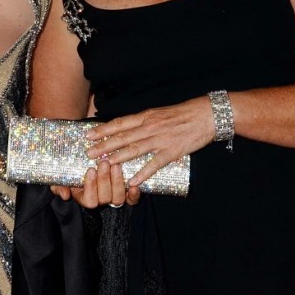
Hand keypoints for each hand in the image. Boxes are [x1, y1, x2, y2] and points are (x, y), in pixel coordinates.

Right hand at [50, 160, 140, 208]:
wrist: (88, 163)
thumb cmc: (72, 171)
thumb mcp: (61, 178)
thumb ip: (58, 186)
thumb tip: (64, 194)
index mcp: (85, 198)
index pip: (89, 200)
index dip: (90, 187)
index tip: (90, 170)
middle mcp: (101, 200)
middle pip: (105, 197)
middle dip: (105, 180)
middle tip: (104, 162)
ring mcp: (114, 197)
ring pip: (118, 198)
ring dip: (117, 182)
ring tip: (116, 165)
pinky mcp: (127, 194)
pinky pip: (132, 200)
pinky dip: (134, 195)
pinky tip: (134, 185)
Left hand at [84, 97, 214, 186]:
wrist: (206, 115)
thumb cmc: (183, 113)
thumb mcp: (159, 113)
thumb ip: (144, 121)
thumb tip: (127, 127)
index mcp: (146, 116)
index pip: (120, 123)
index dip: (103, 129)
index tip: (88, 134)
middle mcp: (150, 127)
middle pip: (122, 137)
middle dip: (104, 145)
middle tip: (88, 152)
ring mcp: (160, 139)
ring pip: (134, 149)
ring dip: (117, 158)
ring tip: (104, 164)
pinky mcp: (172, 151)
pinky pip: (154, 164)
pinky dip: (143, 173)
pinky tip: (133, 181)